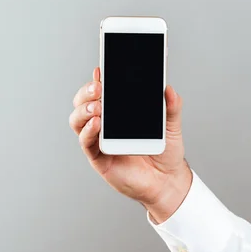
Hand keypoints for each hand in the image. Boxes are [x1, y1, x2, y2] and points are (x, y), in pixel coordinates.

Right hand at [69, 67, 192, 222]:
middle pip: (84, 103)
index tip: (101, 69)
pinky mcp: (99, 158)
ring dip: (84, 110)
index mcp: (118, 113)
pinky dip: (88, 131)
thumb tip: (168, 88)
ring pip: (78, 120)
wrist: (167, 181)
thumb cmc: (165, 153)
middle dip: (87, 92)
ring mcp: (99, 141)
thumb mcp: (172, 126)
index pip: (102, 92)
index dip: (98, 80)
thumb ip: (171, 107)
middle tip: (98, 88)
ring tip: (97, 106)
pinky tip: (96, 123)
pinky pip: (86, 142)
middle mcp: (105, 125)